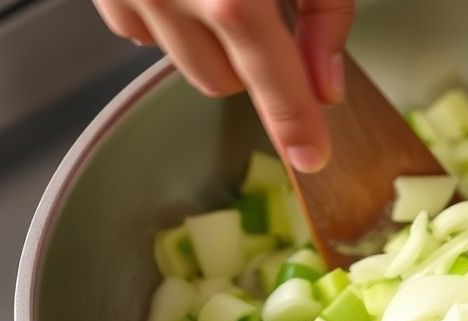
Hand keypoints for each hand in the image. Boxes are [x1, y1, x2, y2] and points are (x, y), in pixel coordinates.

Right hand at [91, 0, 354, 172]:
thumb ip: (325, 16)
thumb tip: (327, 86)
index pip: (274, 81)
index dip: (296, 123)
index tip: (312, 157)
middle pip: (222, 82)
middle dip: (250, 64)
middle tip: (263, 15)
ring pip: (181, 62)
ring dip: (208, 43)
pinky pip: (140, 30)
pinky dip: (167, 19)